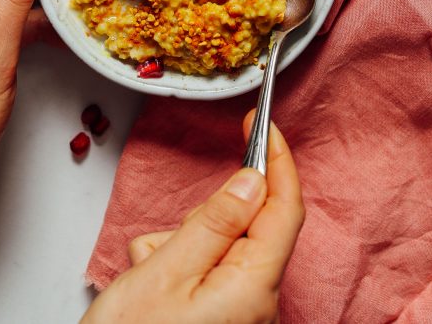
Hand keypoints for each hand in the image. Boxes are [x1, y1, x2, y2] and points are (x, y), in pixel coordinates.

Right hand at [83, 114, 303, 323]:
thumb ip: (214, 221)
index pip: (285, 209)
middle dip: (204, 216)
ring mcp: (239, 313)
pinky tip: (148, 284)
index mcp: (254, 287)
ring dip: (182, 242)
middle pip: (247, 226)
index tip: (263, 126)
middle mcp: (257, 303)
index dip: (278, 161)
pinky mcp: (219, 318)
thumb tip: (253, 180)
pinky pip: (207, 269)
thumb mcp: (166, 270)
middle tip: (166, 238)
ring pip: (219, 245)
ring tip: (146, 274)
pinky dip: (176, 262)